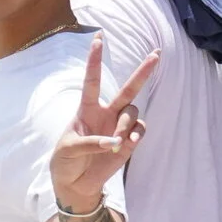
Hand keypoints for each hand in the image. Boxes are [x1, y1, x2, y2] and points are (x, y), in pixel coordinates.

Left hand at [50, 35, 159, 214]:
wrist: (75, 183)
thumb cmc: (65, 161)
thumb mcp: (68, 149)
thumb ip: (90, 143)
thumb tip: (115, 142)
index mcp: (86, 109)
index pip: (92, 80)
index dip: (95, 60)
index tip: (98, 38)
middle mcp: (106, 113)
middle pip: (128, 89)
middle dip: (143, 72)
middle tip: (156, 53)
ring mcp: (119, 126)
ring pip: (133, 113)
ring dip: (125, 126)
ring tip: (116, 144)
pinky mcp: (129, 141)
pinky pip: (139, 131)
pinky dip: (135, 136)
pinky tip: (127, 145)